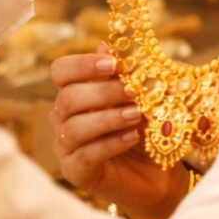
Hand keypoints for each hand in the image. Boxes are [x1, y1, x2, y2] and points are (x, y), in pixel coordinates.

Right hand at [49, 44, 187, 218]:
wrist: (157, 171)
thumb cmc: (145, 128)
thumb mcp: (140, 97)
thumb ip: (123, 75)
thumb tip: (105, 46)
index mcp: (76, 93)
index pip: (60, 71)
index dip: (82, 65)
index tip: (113, 65)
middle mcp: (63, 118)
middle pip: (67, 98)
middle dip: (103, 92)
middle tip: (134, 92)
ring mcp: (66, 146)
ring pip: (73, 127)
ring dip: (108, 118)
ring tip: (137, 115)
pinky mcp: (76, 172)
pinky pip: (84, 155)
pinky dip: (110, 143)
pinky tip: (132, 137)